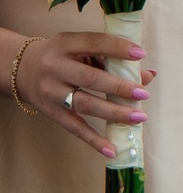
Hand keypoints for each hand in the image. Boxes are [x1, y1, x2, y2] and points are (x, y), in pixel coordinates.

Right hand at [14, 32, 154, 156]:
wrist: (22, 70)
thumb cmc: (66, 56)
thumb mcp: (83, 49)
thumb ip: (113, 58)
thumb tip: (148, 75)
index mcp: (66, 43)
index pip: (94, 43)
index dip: (118, 48)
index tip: (142, 54)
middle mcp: (55, 67)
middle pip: (90, 78)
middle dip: (119, 87)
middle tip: (143, 94)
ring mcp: (51, 91)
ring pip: (84, 104)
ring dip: (114, 112)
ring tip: (138, 117)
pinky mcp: (50, 112)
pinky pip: (74, 127)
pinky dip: (93, 140)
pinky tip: (112, 150)